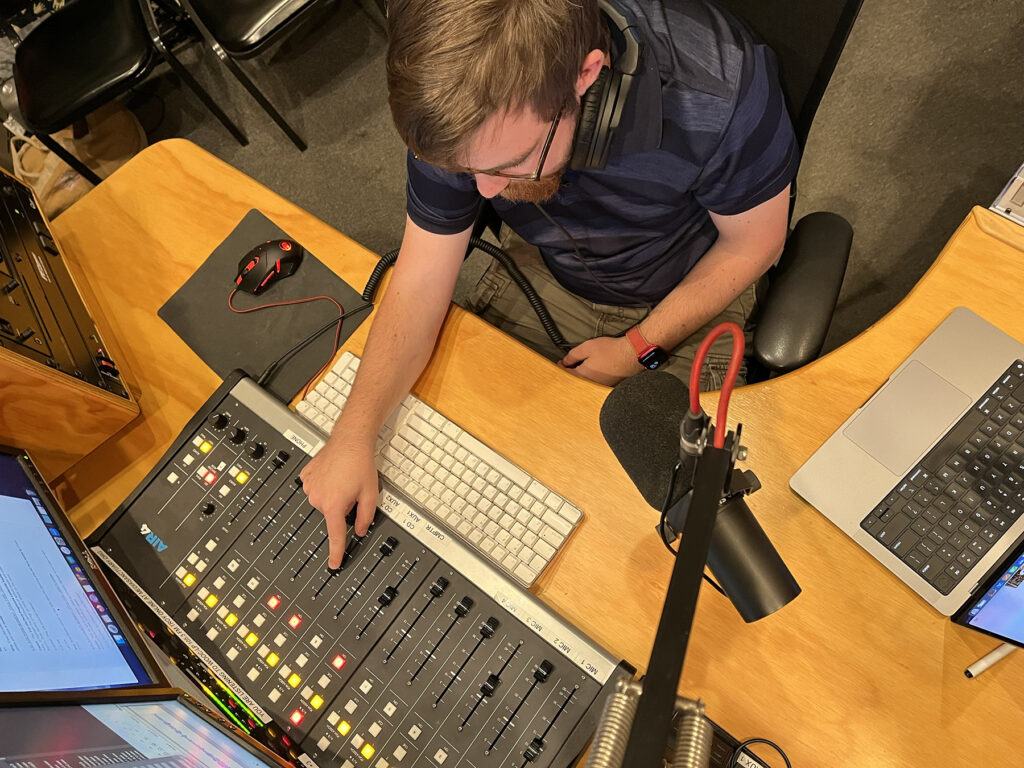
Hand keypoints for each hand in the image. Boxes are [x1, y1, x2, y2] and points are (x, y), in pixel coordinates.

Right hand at [299, 437, 379, 568]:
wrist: (349, 440)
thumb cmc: (360, 463)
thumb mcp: (370, 494)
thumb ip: (366, 517)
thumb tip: (360, 530)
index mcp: (334, 505)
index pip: (335, 535)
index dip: (336, 552)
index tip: (333, 564)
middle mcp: (318, 498)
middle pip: (332, 514)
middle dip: (343, 506)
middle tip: (352, 488)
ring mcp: (310, 486)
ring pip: (323, 501)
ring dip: (333, 494)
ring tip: (343, 478)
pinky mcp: (306, 476)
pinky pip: (315, 488)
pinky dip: (324, 484)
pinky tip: (333, 474)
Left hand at [559, 335, 642, 385]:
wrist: (631, 355)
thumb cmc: (611, 350)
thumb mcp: (587, 347)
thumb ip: (573, 355)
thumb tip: (565, 361)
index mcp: (583, 375)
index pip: (566, 375)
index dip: (560, 368)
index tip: (559, 364)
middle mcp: (590, 384)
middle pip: (574, 381)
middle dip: (569, 374)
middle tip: (566, 367)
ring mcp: (599, 386)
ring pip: (584, 383)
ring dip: (579, 376)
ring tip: (577, 368)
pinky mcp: (608, 385)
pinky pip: (594, 383)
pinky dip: (589, 378)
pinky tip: (591, 372)